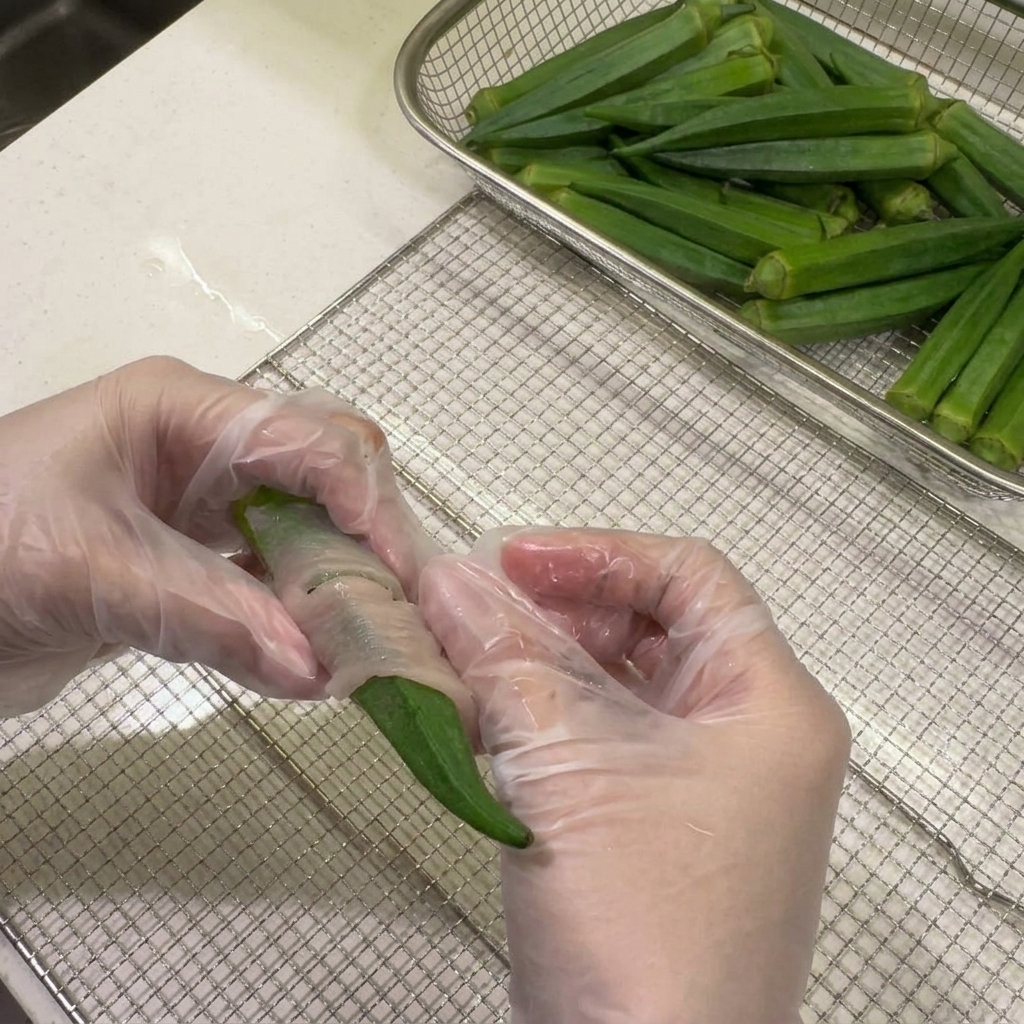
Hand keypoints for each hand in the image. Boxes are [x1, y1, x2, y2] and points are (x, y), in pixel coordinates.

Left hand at [0, 357, 436, 713]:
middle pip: (325, 477)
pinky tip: (319, 652)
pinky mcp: (195, 558)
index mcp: (184, 411)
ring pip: (307, 528)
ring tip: (373, 641)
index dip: (364, 502)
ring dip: (340, 581)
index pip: (308, 439)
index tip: (399, 578)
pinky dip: (299, 613)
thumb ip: (204, 616)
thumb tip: (317, 668)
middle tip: (397, 614)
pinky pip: (270, 577)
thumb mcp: (86, 572)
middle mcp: (208, 448)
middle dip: (368, 540)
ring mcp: (203, 504)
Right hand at [420, 527, 850, 1023]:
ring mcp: (704, 788)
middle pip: (652, 627)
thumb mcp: (565, 764)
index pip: (691, 578)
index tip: (513, 561)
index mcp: (767, 703)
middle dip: (558, 611)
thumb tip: (445, 579)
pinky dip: (543, 719)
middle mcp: (748, 738)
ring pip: (619, 686)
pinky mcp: (656, 829)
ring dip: (540, 666)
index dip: (599, 554)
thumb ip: (502, 658)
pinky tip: (481, 713)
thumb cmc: (642, 929)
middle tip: (476, 607)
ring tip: (464, 657)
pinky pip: (601, 741)